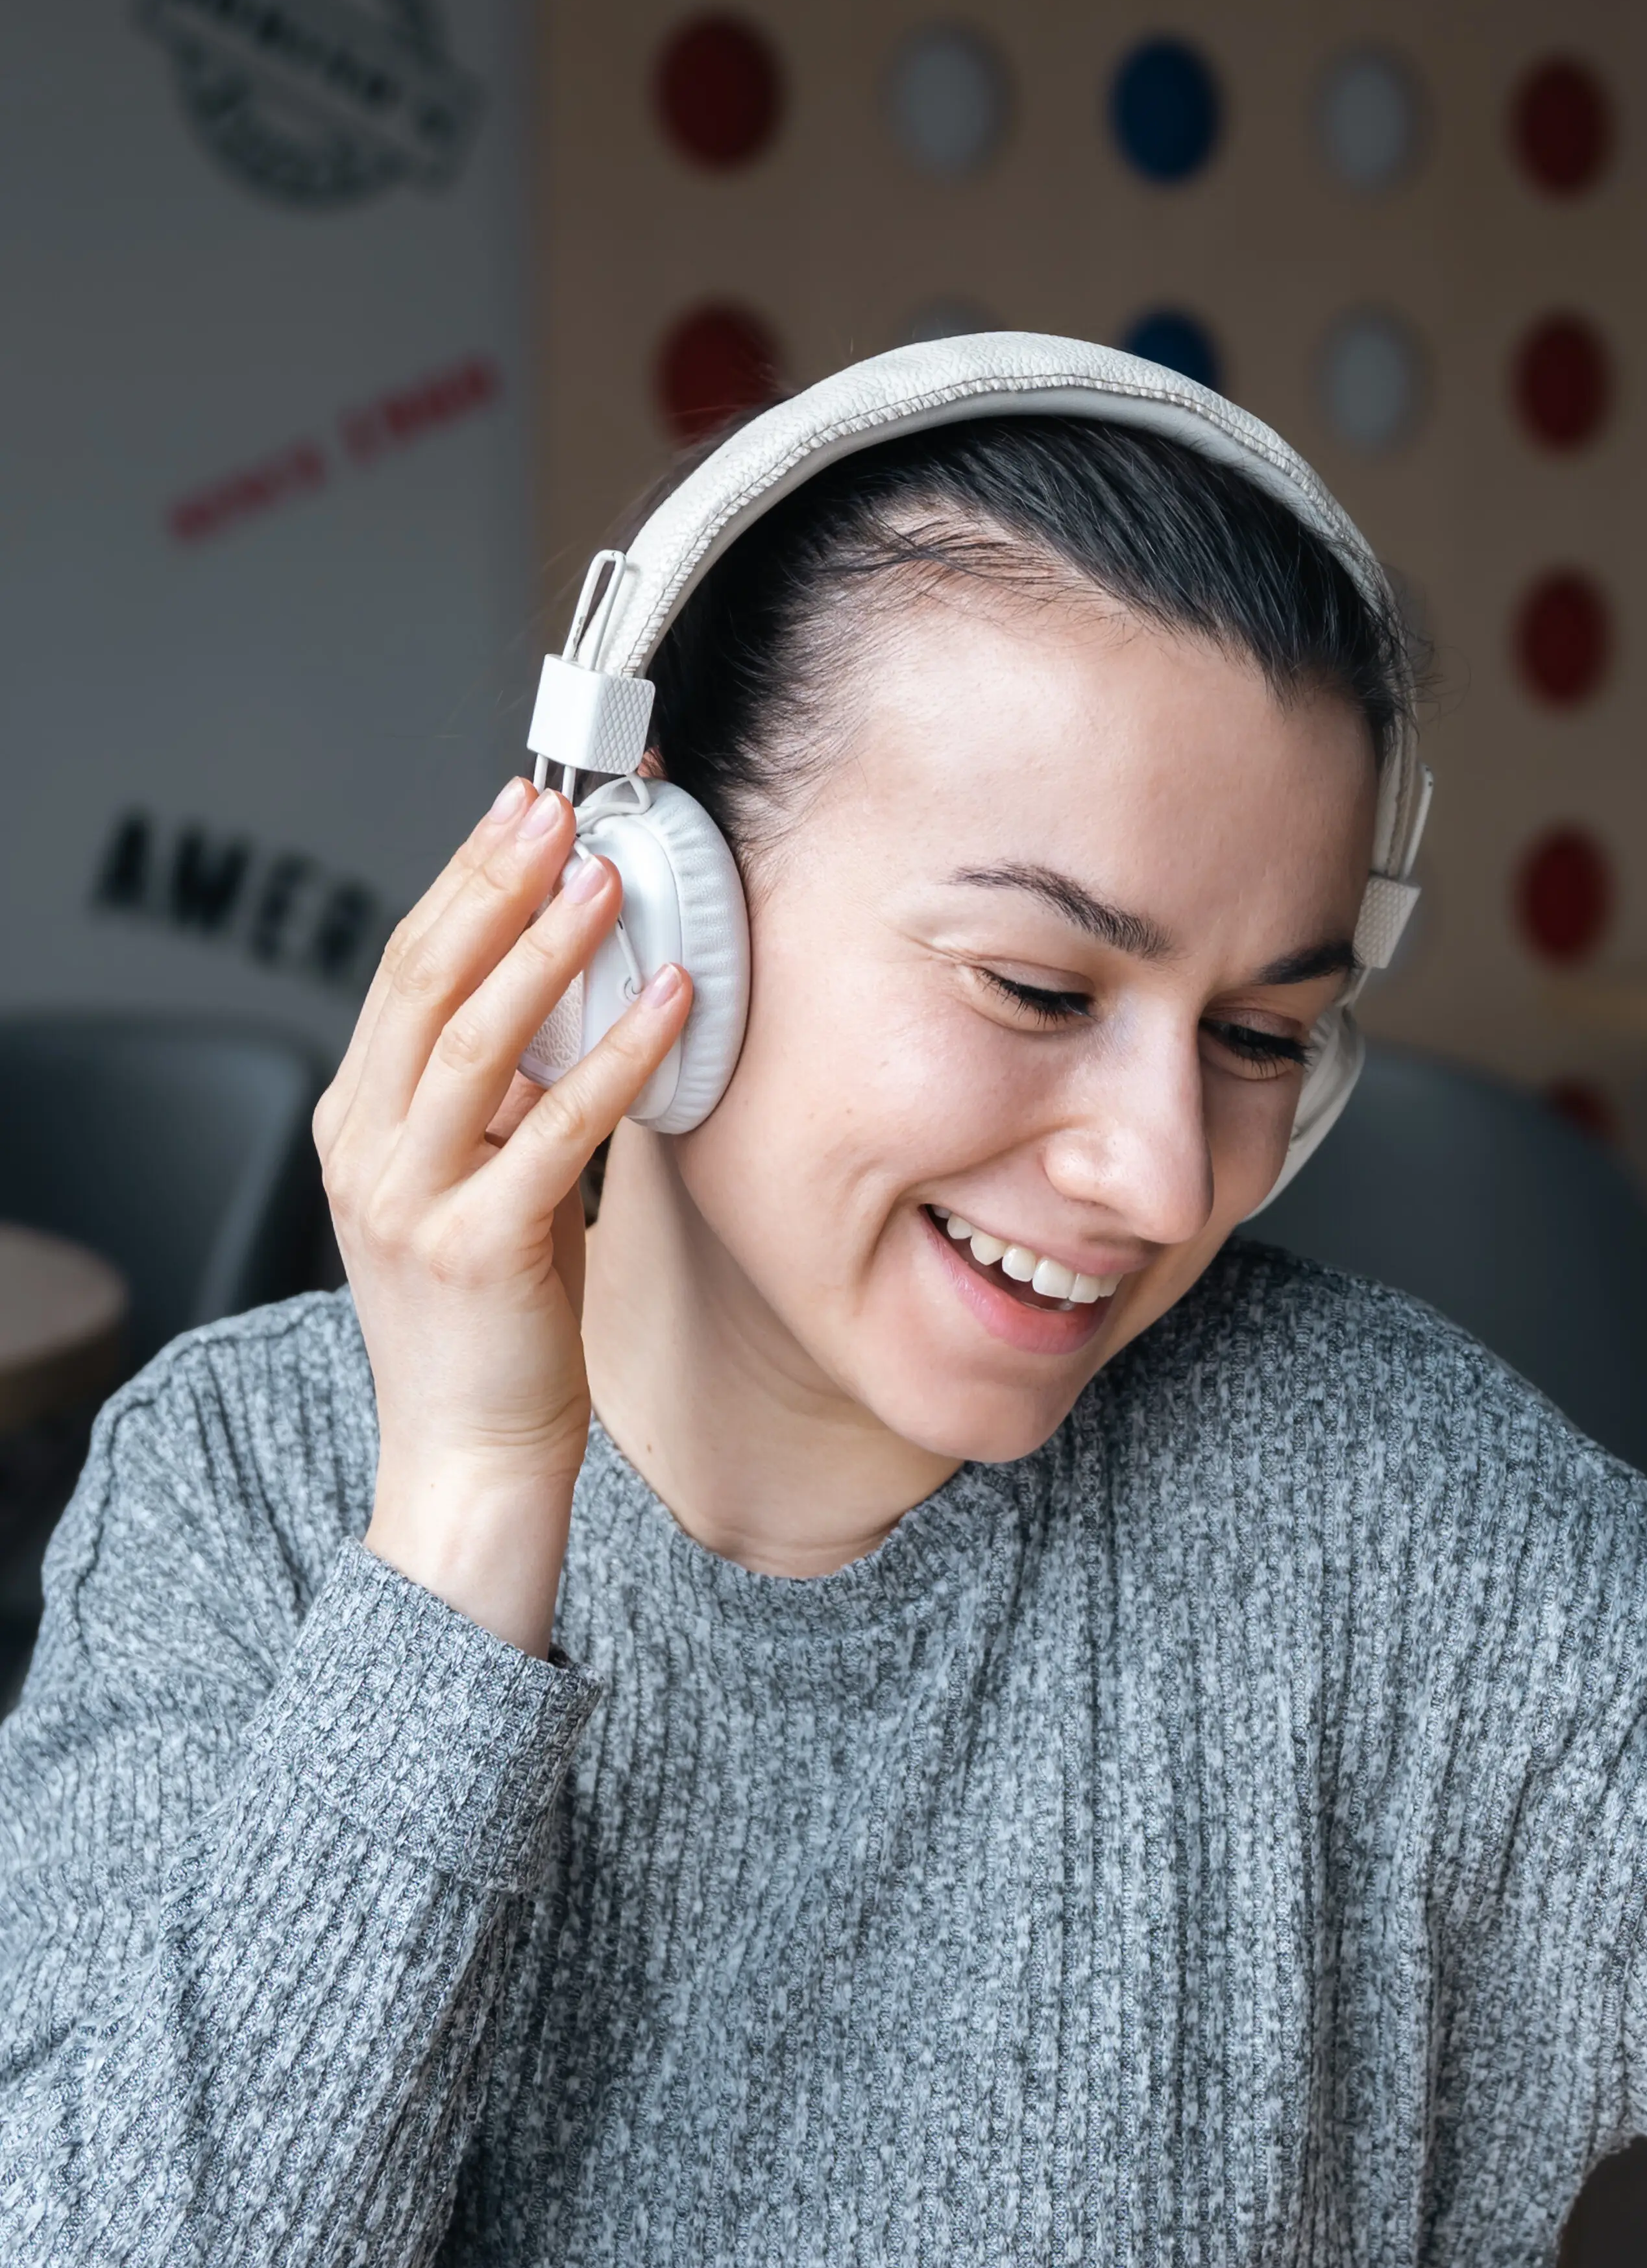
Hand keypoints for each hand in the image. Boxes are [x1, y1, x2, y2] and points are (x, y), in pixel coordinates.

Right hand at [315, 776, 691, 1653]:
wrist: (467, 1457)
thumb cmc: (490, 1330)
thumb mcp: (475, 1189)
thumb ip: (498, 1105)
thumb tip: (567, 1005)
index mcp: (356, 1124)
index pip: (404, 972)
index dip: (465, 880)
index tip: (523, 810)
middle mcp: (367, 1150)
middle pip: (426, 982)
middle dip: (496, 883)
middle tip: (561, 811)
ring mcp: (412, 1200)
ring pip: (478, 1040)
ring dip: (549, 949)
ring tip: (610, 879)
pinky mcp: (481, 1249)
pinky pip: (554, 1129)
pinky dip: (615, 1056)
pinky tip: (668, 1002)